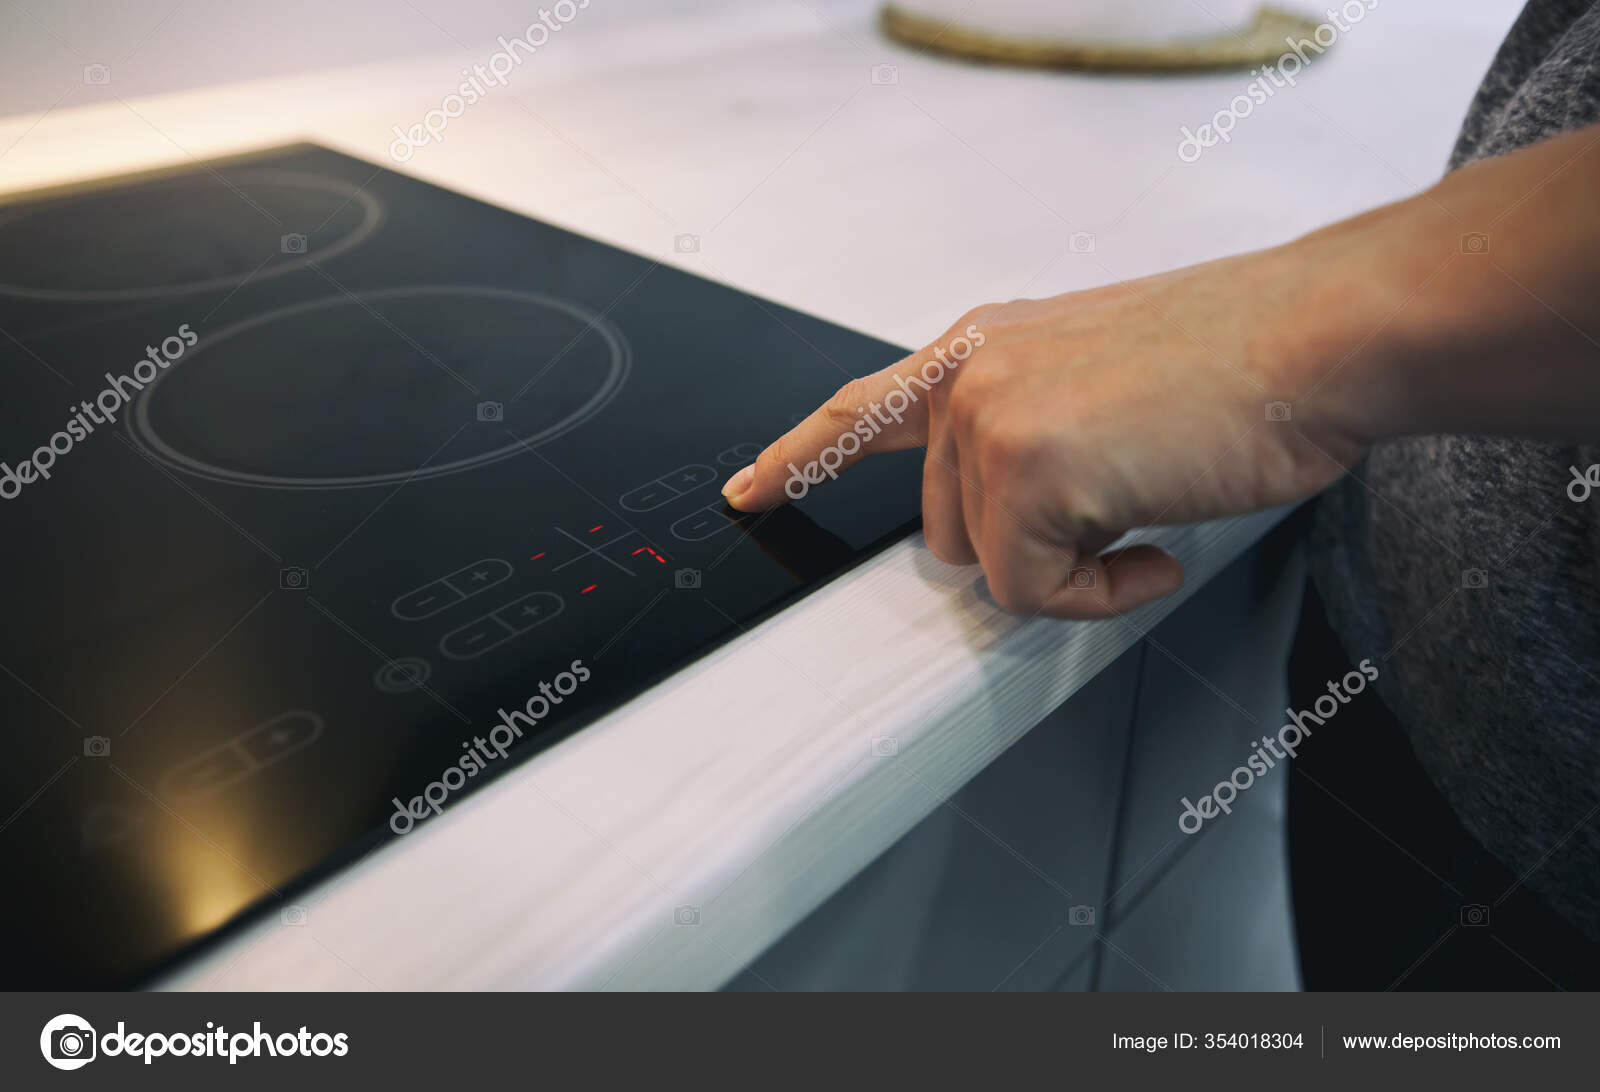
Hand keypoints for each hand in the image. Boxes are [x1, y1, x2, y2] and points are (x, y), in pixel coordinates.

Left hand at [721, 244, 1379, 618]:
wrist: (1316, 336)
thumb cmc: (1237, 358)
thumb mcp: (1097, 373)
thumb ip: (1027, 424)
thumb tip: (1017, 516)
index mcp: (982, 346)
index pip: (861, 409)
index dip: (799, 458)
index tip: (745, 490)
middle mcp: (969, 374)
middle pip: (945, 529)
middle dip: (1027, 542)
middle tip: (1118, 502)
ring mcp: (990, 417)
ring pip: (988, 566)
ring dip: (1068, 565)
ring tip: (1147, 501)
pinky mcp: (1027, 468)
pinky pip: (1033, 593)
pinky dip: (1100, 596)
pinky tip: (1160, 543)